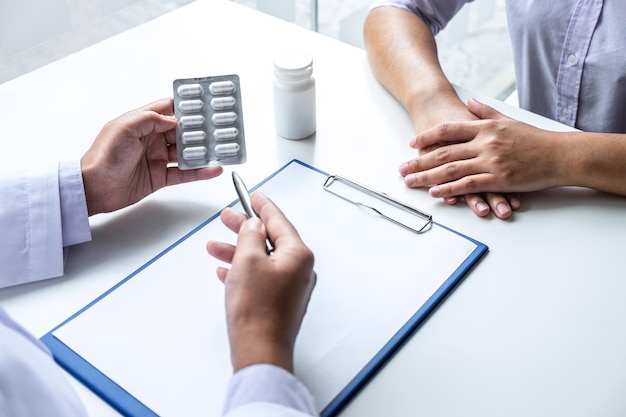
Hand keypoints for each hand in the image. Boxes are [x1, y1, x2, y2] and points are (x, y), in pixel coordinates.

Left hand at [80, 98, 222, 214]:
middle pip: (182, 131)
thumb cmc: (103, 158)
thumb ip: (150, 119)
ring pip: (186, 152)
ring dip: (202, 151)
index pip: (168, 109)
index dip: (185, 106)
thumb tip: (174, 119)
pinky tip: (212, 168)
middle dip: (199, 130)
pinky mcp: (160, 177)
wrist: (95, 189)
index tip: (203, 103)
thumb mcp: (125, 128)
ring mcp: (156, 158)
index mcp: (141, 123)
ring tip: (219, 149)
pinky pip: (185, 173)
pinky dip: (200, 171)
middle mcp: (151, 139)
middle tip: (217, 128)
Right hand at [206, 192, 315, 372]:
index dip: (262, 205)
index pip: (278, 220)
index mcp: (298, 254)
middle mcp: (299, 269)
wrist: (259, 350)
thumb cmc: (257, 311)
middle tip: (227, 217)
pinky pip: (260, 277)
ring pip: (261, 258)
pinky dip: (242, 270)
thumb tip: (254, 224)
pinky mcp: (280, 301)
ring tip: (214, 246)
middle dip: (245, 228)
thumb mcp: (247, 260)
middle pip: (269, 238)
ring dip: (238, 250)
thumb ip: (250, 235)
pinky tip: (225, 270)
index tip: (253, 195)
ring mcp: (291, 287)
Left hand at [398, 98, 567, 217]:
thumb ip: (486, 111)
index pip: (448, 129)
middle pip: (444, 152)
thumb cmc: (536, 139)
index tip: (412, 142)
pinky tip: (436, 192)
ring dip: (428, 176)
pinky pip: (468, 184)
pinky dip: (450, 188)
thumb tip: (469, 102)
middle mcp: (484, 142)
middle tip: (402, 168)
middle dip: (419, 160)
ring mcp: (491, 161)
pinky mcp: (499, 178)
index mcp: (485, 127)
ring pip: (451, 169)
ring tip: (411, 182)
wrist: (560, 154)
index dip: (428, 136)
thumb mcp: (509, 119)